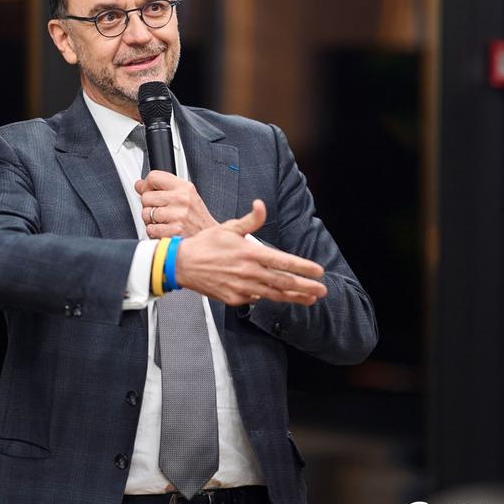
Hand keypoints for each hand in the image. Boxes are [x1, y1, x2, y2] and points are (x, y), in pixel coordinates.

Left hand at [134, 170, 219, 238]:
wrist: (207, 238)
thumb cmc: (195, 219)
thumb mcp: (185, 196)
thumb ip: (163, 188)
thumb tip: (139, 184)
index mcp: (185, 187)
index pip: (153, 177)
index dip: (146, 185)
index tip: (149, 191)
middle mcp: (182, 199)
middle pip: (146, 197)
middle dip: (149, 206)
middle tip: (161, 211)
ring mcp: (178, 215)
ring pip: (146, 214)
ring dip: (151, 221)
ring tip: (165, 222)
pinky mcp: (174, 231)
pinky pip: (150, 229)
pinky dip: (154, 232)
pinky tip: (165, 230)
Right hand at [174, 199, 327, 306]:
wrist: (181, 264)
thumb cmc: (205, 245)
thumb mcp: (229, 228)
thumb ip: (250, 220)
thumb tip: (261, 205)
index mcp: (250, 253)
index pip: (283, 261)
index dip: (303, 267)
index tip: (319, 271)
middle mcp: (249, 272)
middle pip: (284, 282)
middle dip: (306, 287)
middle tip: (321, 290)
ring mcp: (242, 288)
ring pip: (274, 295)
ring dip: (294, 297)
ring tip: (309, 299)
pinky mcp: (234, 298)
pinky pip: (255, 299)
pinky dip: (267, 297)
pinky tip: (276, 296)